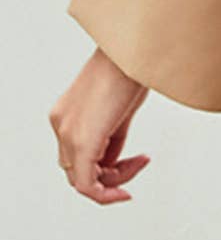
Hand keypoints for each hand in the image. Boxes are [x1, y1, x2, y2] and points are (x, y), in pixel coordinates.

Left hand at [49, 46, 150, 203]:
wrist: (135, 46)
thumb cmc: (134, 64)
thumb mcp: (121, 105)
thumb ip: (113, 132)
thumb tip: (115, 156)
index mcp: (67, 112)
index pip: (79, 153)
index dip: (108, 164)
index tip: (135, 160)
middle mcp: (61, 125)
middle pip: (78, 169)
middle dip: (112, 174)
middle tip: (139, 163)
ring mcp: (67, 133)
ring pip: (80, 179)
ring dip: (114, 180)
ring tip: (140, 163)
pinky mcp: (81, 141)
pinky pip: (86, 184)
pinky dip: (106, 193)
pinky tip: (125, 190)